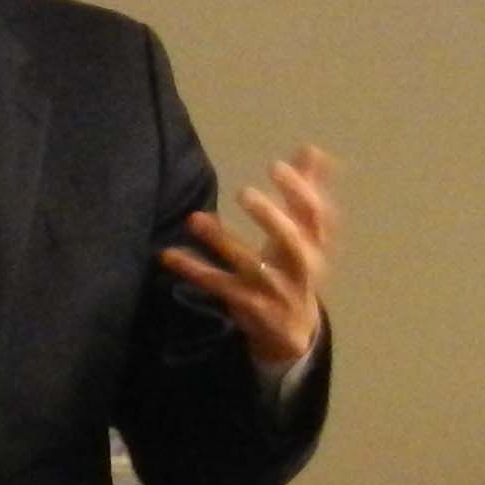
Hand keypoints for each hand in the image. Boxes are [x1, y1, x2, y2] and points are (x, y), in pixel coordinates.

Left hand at [160, 144, 337, 369]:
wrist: (294, 334)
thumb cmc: (294, 270)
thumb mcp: (304, 236)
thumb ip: (306, 193)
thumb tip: (313, 150)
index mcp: (314, 245)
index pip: (316, 215)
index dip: (300, 191)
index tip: (277, 167)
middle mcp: (298, 267)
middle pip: (290, 241)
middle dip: (269, 217)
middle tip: (244, 193)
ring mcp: (272, 288)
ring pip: (248, 263)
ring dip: (220, 240)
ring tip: (194, 219)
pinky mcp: (247, 305)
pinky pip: (218, 285)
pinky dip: (193, 270)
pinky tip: (169, 255)